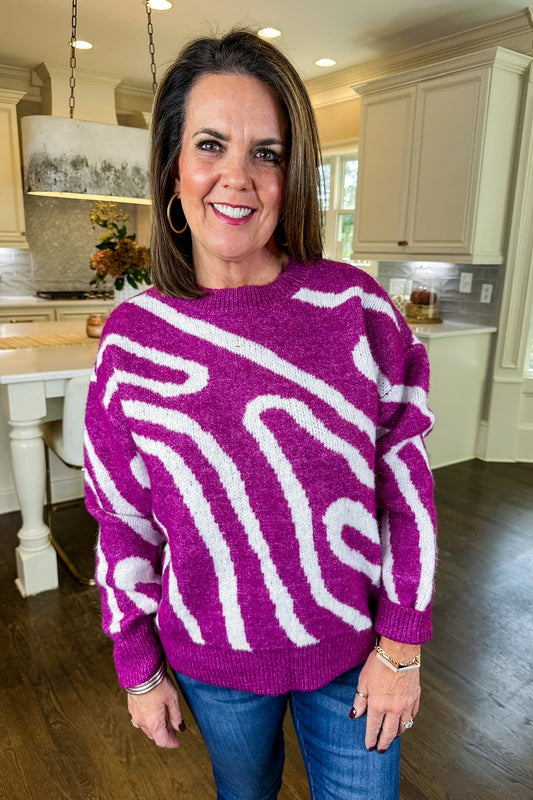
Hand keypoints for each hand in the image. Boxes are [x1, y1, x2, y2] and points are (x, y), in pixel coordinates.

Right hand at [128, 675, 185, 748]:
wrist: (140, 672)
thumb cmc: (157, 684)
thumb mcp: (172, 699)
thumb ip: (176, 716)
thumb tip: (180, 728)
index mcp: (154, 722)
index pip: (162, 741)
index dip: (171, 743)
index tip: (177, 743)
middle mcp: (142, 721)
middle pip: (154, 735)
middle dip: (164, 735)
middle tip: (174, 731)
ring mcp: (135, 714)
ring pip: (146, 728)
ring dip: (156, 728)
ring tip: (166, 721)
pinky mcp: (131, 706)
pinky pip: (140, 719)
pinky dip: (149, 720)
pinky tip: (154, 712)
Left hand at [351, 638, 420, 752]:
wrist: (399, 651)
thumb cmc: (379, 662)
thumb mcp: (363, 680)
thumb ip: (359, 700)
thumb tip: (355, 715)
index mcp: (378, 705)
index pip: (373, 728)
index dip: (370, 739)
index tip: (369, 746)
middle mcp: (393, 708)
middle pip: (389, 733)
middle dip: (384, 743)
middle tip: (381, 750)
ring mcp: (406, 704)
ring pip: (403, 726)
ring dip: (397, 734)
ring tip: (392, 737)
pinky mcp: (415, 697)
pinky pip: (413, 715)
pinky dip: (408, 721)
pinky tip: (405, 721)